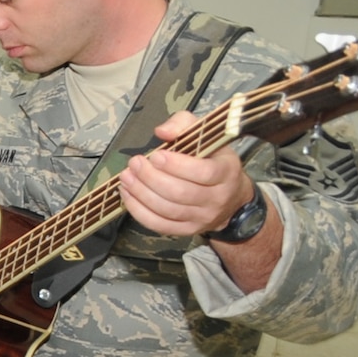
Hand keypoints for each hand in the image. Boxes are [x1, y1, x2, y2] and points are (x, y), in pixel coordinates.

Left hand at [117, 110, 256, 237]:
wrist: (231, 198)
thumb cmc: (213, 160)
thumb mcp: (205, 135)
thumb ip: (183, 125)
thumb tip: (162, 132)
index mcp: (226, 172)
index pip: (203, 172)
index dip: (176, 165)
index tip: (155, 156)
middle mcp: (217, 198)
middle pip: (180, 193)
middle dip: (151, 178)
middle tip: (134, 164)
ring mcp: (202, 217)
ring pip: (167, 210)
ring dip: (141, 193)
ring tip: (127, 178)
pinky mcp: (187, 230)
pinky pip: (160, 225)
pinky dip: (139, 211)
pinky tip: (128, 195)